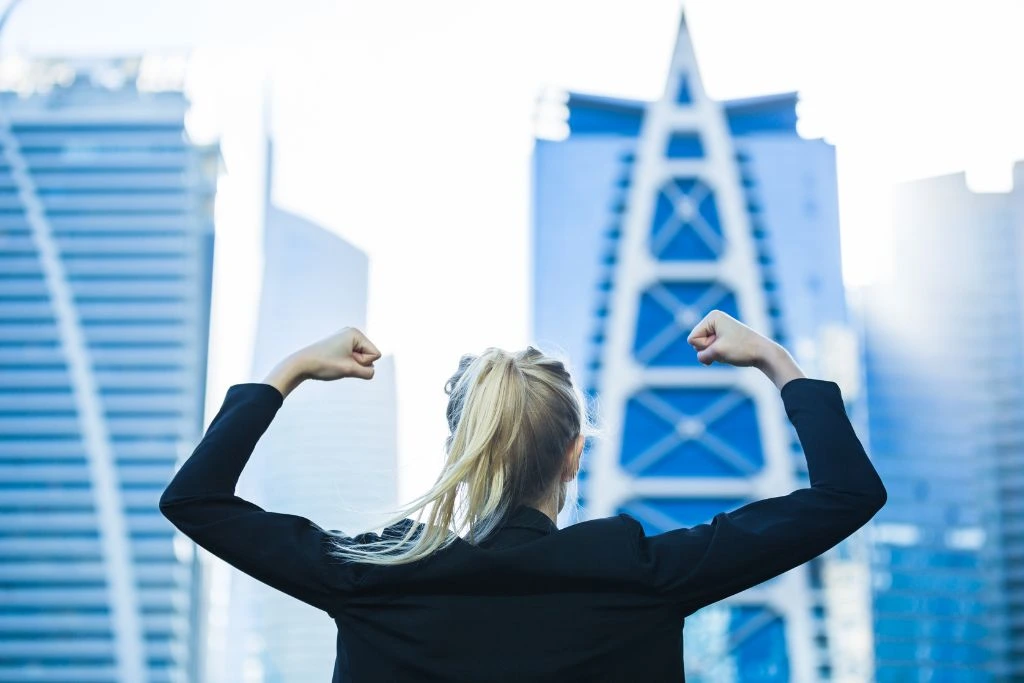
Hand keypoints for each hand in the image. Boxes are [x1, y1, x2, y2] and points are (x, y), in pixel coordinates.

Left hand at [263, 327, 381, 398]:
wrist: (300, 364)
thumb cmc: (325, 365)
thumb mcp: (350, 370)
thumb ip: (367, 372)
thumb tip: (371, 372)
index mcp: (355, 333)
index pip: (375, 354)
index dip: (362, 362)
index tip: (346, 361)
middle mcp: (352, 332)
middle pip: (369, 355)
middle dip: (357, 363)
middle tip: (339, 362)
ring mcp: (345, 338)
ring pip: (361, 358)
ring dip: (351, 365)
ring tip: (335, 362)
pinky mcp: (340, 345)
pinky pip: (353, 357)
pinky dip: (346, 363)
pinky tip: (334, 362)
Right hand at [686, 309, 772, 367]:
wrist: (764, 353)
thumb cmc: (742, 349)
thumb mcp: (716, 352)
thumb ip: (702, 355)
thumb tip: (703, 358)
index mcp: (712, 317)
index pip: (692, 338)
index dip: (705, 346)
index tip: (722, 344)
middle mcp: (715, 320)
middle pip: (696, 342)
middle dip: (709, 350)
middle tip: (727, 348)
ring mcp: (720, 328)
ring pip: (703, 347)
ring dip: (714, 353)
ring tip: (730, 351)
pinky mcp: (724, 336)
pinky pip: (711, 349)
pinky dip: (717, 355)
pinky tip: (729, 353)